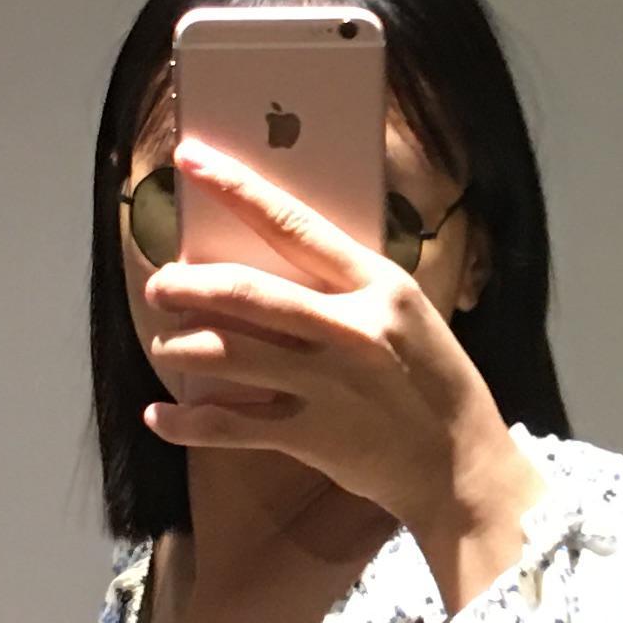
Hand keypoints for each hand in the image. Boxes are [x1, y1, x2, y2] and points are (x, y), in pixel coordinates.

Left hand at [140, 136, 535, 595]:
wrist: (462, 463)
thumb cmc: (432, 380)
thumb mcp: (405, 312)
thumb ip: (348, 287)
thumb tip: (272, 259)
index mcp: (377, 285)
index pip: (293, 224)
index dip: (235, 188)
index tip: (191, 159)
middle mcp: (350, 329)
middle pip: (245, 293)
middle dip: (187, 285)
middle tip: (161, 286)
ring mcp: (328, 384)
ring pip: (226, 354)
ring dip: (179, 348)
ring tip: (165, 346)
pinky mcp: (311, 435)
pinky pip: (228, 425)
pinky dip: (184, 422)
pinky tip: (159, 417)